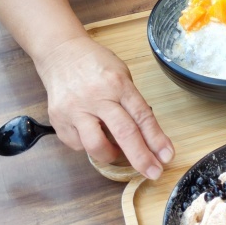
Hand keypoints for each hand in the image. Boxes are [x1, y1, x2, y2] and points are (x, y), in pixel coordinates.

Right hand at [35, 35, 173, 178]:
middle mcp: (97, 97)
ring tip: (116, 152)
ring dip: (111, 155)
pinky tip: (92, 134)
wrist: (60, 52)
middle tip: (154, 172)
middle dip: (141, 158)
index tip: (167, 156)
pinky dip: (88, 145)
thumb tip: (146, 134)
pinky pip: (77, 144)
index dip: (156, 139)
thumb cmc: (95, 63)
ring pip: (96, 145)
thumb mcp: (122, 74)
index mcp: (118, 84)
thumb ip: (131, 102)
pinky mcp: (58, 119)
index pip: (142, 116)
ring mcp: (75, 109)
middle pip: (123, 133)